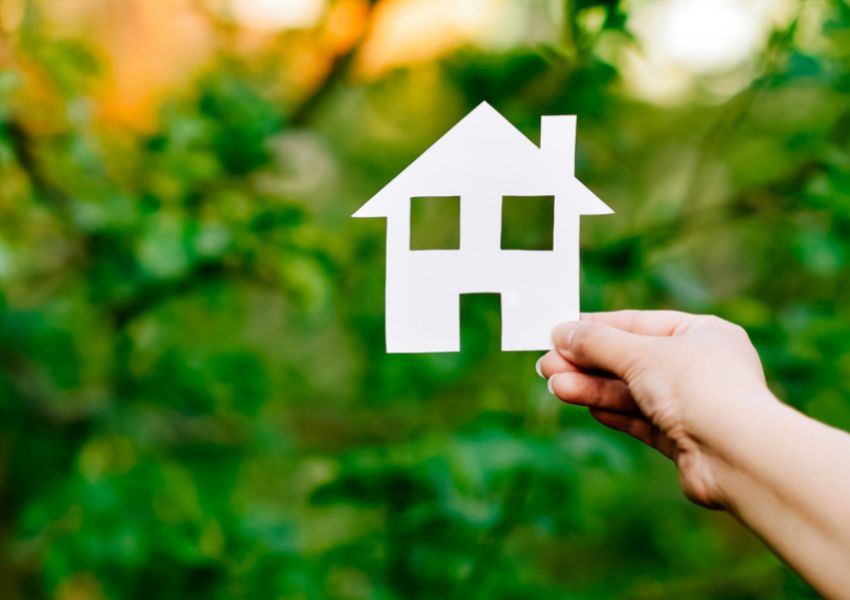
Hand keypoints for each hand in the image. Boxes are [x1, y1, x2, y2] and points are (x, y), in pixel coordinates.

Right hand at [538, 310, 776, 507]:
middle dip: (586, 364)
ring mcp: (693, 405)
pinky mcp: (684, 440)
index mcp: (703, 334)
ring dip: (592, 388)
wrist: (738, 455)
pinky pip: (641, 420)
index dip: (596, 328)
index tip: (559, 333)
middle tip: (545, 366)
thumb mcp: (639, 354)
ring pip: (631, 392)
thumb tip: (561, 331)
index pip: (639, 324)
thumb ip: (597, 343)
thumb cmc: (698, 389)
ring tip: (555, 386)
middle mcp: (700, 367)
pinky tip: (587, 408)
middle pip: (630, 360)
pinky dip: (614, 413)